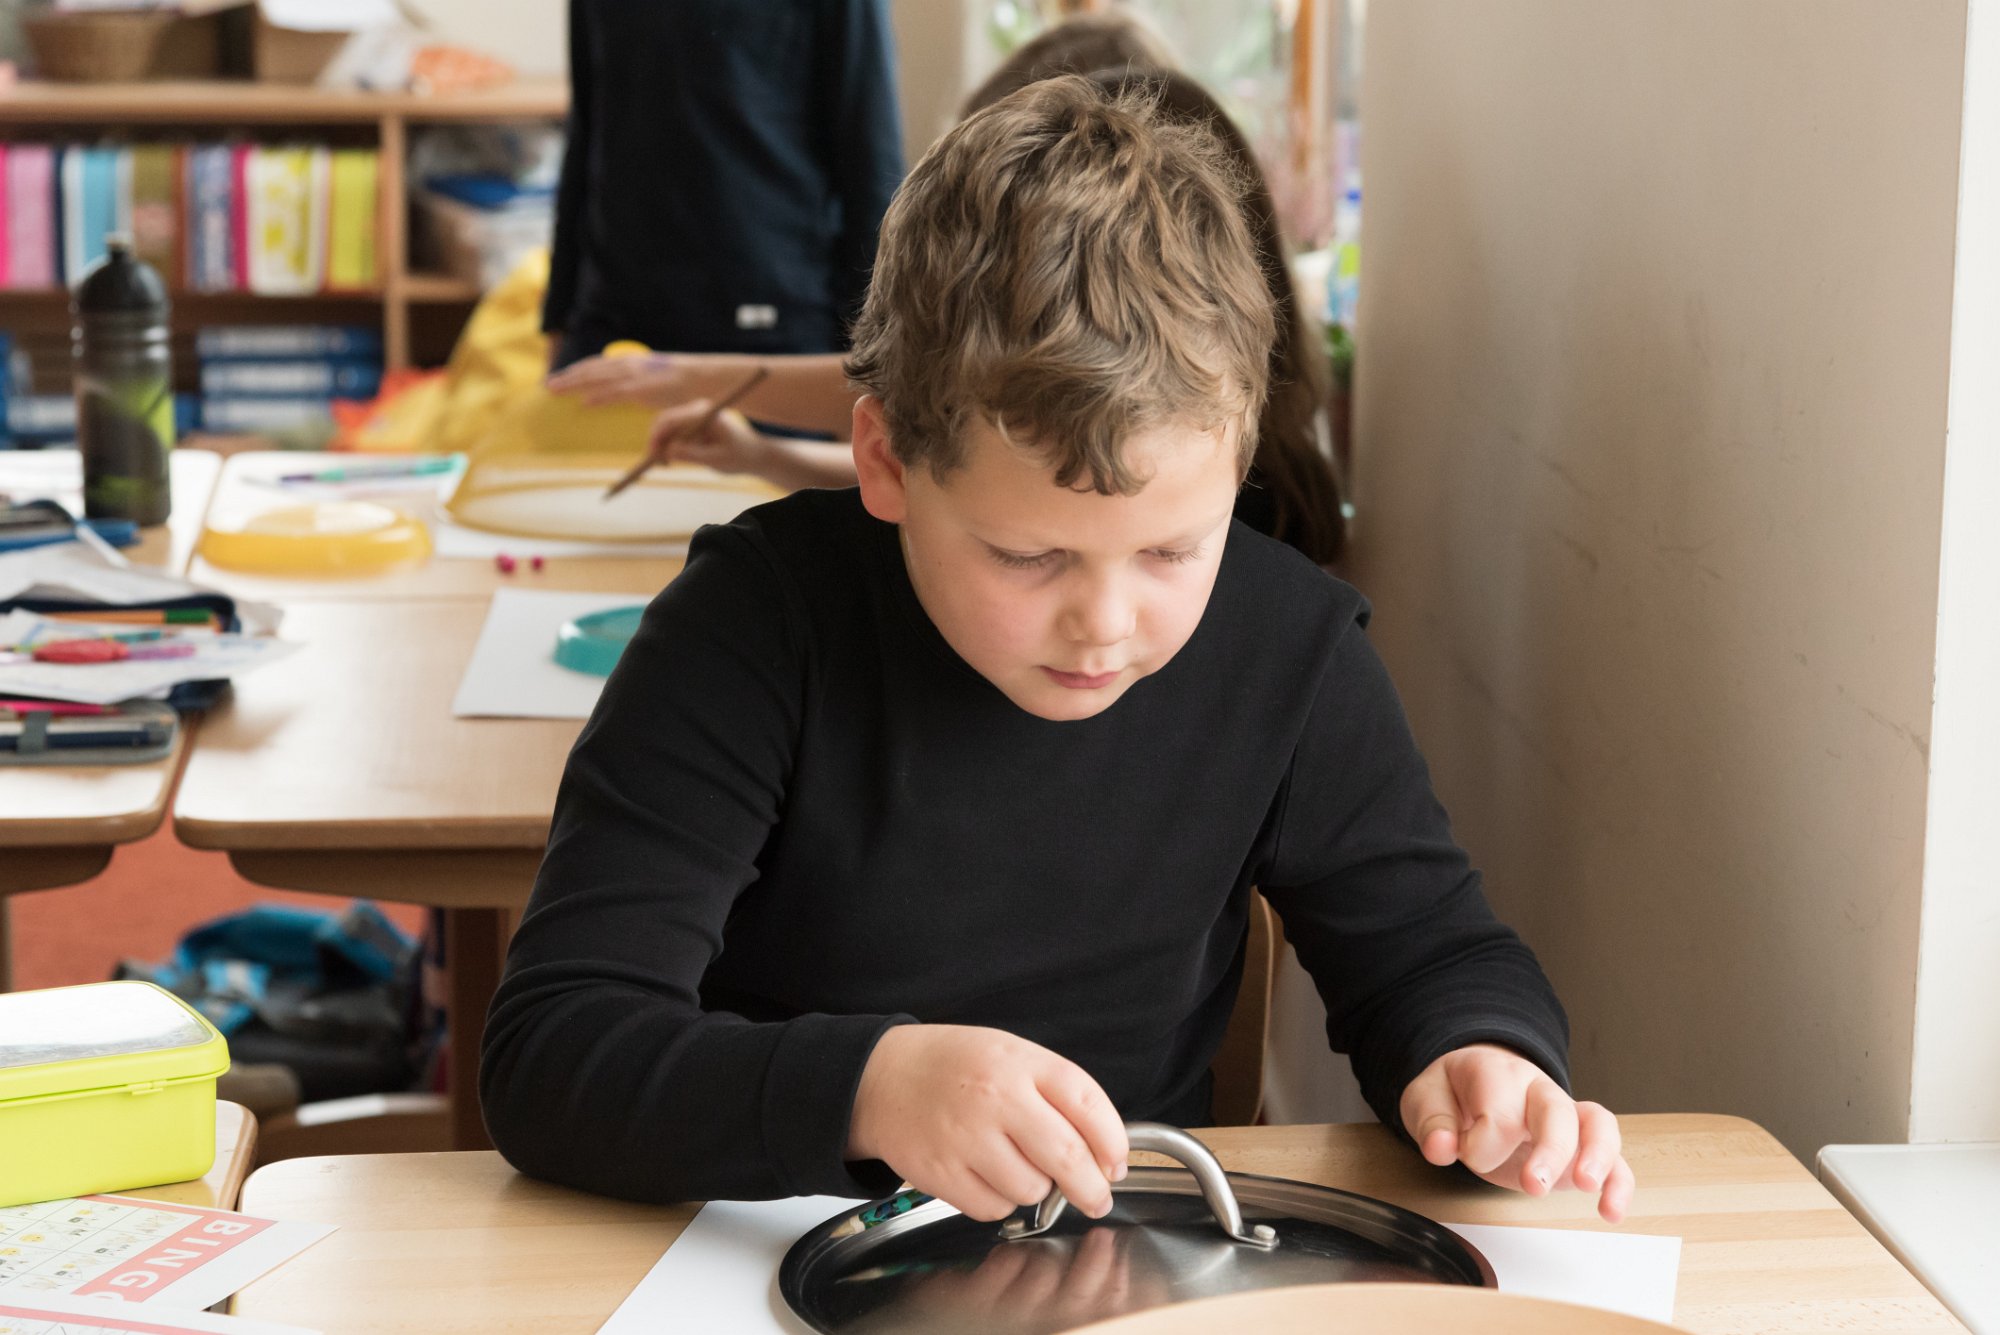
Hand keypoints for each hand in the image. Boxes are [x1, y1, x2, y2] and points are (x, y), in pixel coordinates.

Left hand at [548, 350, 741, 408]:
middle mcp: (630, 365)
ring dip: (574, 384)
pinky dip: (599, 397)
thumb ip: (636, 384)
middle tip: (547, 384)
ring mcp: (636, 375)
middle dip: (568, 376)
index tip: (559, 377)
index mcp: (631, 362)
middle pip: (592, 369)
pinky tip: (584, 403)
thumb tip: (625, 390)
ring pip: (598, 378)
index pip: (598, 365)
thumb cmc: (682, 383)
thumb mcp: (654, 379)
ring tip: (555, 390)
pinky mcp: (644, 389)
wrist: (705, 378)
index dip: (577, 371)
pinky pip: (617, 393)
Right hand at [645, 399, 775, 479]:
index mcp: (705, 413)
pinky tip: (669, 461)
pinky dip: (667, 446)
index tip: (652, 456)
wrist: (754, 454)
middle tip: (654, 464)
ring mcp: (694, 414)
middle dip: (656, 442)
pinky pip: (672, 432)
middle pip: (664, 421)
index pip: (671, 419)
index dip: (657, 437)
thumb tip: (668, 452)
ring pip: (666, 428)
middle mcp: (697, 408)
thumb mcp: (716, 460)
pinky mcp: (692, 423)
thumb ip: (693, 455)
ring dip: (661, 446)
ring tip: (665, 466)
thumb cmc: (739, 457)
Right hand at [848, 1024, 1128, 1222]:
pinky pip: (993, 1208)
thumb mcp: (1012, 1056)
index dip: (1113, 1141)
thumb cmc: (956, 1067)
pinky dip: (999, 1202)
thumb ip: (1057, 1095)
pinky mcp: (941, 1172)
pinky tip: (986, 1175)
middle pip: (1068, 1157)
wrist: (883, 1078)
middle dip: (1092, 1188)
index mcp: (1020, 1063)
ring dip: (1036, 1190)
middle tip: (1097, 1198)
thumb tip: (1102, 1154)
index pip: (1088, 1104)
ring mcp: (966, 1137)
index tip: (1116, 1163)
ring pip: (1032, 1190)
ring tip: (1016, 1166)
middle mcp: (996, 1097)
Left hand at [1399, 1043, 1633, 1222]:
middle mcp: (1537, 1089)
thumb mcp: (1426, 1098)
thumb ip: (1432, 1122)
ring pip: (1597, 1124)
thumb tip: (1440, 1147)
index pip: (1499, 1111)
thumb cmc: (1454, 1092)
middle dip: (1550, 1149)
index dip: (1479, 1143)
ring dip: (1597, 1156)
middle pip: (1556, 1110)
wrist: (1472, 1082)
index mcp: (1497, 1074)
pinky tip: (1611, 1210)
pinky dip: (1618, 1182)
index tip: (1462, 1152)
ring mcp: (1564, 1114)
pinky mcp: (1579, 1144)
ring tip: (1588, 1188)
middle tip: (1534, 1185)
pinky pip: (1613, 1156)